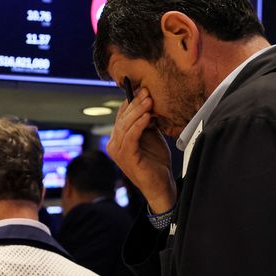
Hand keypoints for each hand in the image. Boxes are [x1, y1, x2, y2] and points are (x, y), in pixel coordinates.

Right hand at [106, 88, 175, 212]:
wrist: (161, 185)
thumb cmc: (155, 163)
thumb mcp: (151, 137)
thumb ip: (146, 122)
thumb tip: (148, 103)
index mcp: (118, 138)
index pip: (122, 115)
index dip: (131, 101)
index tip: (143, 90)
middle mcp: (114, 144)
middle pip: (122, 118)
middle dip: (135, 103)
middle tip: (146, 91)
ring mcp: (118, 152)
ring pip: (125, 125)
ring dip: (138, 111)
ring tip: (149, 101)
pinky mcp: (127, 157)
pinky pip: (131, 137)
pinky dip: (139, 125)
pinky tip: (147, 117)